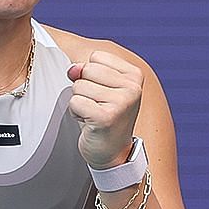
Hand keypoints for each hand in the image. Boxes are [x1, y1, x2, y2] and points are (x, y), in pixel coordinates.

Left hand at [67, 50, 142, 168]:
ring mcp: (121, 102)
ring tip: (94, 115)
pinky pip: (75, 102)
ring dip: (80, 102)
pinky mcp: (106, 117)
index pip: (96, 57)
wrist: (114, 152)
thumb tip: (73, 69)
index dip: (91, 75)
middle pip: (86, 70)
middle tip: (97, 106)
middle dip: (84, 88)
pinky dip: (76, 113)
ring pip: (78, 86)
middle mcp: (132, 87)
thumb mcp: (100, 87)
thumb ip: (86, 70)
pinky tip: (90, 123)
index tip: (103, 94)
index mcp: (135, 75)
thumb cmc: (106, 116)